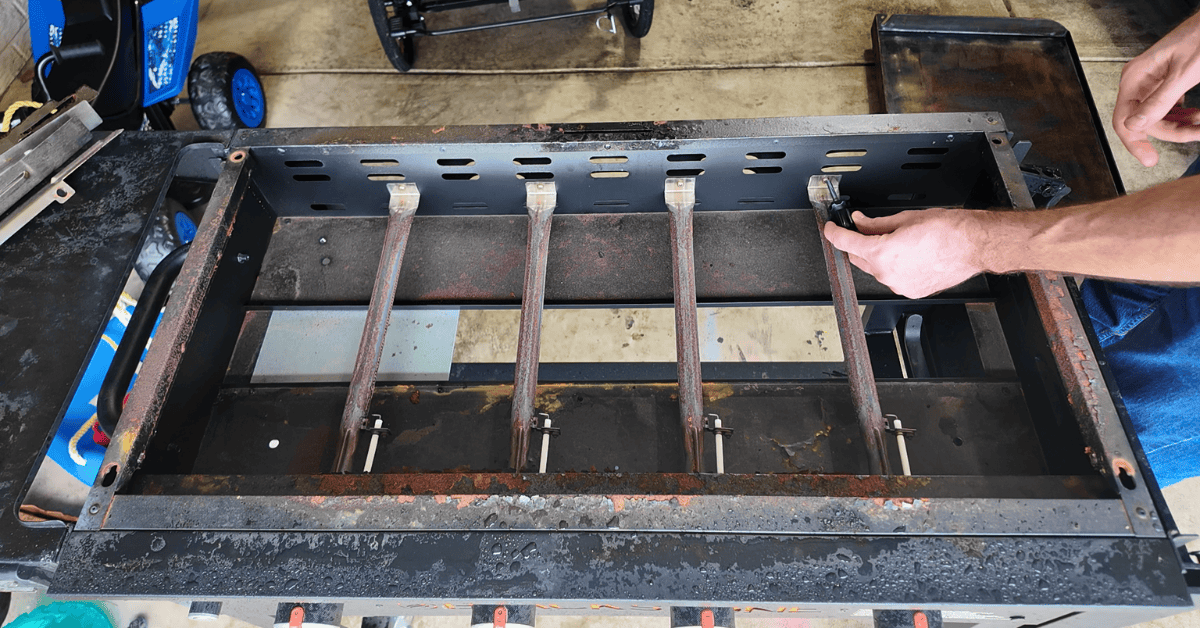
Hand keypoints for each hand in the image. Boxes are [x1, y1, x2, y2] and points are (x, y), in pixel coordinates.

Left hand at [821, 210, 986, 298]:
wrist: (974, 245)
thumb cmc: (948, 231)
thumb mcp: (905, 219)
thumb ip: (876, 223)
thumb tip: (861, 222)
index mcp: (882, 253)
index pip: (846, 243)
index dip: (834, 233)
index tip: (831, 228)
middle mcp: (888, 273)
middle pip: (858, 258)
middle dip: (858, 243)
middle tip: (865, 228)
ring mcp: (899, 285)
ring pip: (876, 269)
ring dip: (877, 256)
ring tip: (897, 240)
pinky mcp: (911, 291)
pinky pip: (893, 278)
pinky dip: (893, 267)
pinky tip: (907, 255)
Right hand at [1113, 13, 1199, 166]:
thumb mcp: (1183, 73)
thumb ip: (1159, 100)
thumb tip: (1135, 126)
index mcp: (1135, 78)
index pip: (1124, 119)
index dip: (1135, 142)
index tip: (1148, 158)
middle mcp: (1140, 82)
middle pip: (1146, 122)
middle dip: (1172, 131)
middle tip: (1194, 134)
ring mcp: (1153, 83)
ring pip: (1160, 117)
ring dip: (1181, 125)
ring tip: (1199, 125)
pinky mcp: (1167, 84)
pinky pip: (1170, 108)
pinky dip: (1184, 116)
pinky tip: (1195, 117)